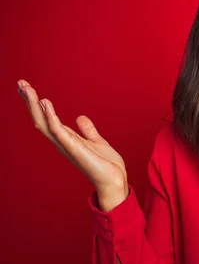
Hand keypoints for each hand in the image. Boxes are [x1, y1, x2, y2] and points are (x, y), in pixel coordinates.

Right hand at [17, 79, 127, 205]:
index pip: (47, 118)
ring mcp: (66, 145)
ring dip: (34, 105)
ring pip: (44, 122)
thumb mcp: (97, 141)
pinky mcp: (74, 148)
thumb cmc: (106, 165)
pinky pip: (58, 131)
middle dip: (30, 101)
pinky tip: (45, 102)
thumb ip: (87, 130)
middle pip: (40, 118)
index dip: (37, 104)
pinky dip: (50, 116)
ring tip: (26, 88)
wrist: (114, 180)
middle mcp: (63, 142)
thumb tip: (80, 118)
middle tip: (20, 82)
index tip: (27, 88)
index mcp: (67, 139)